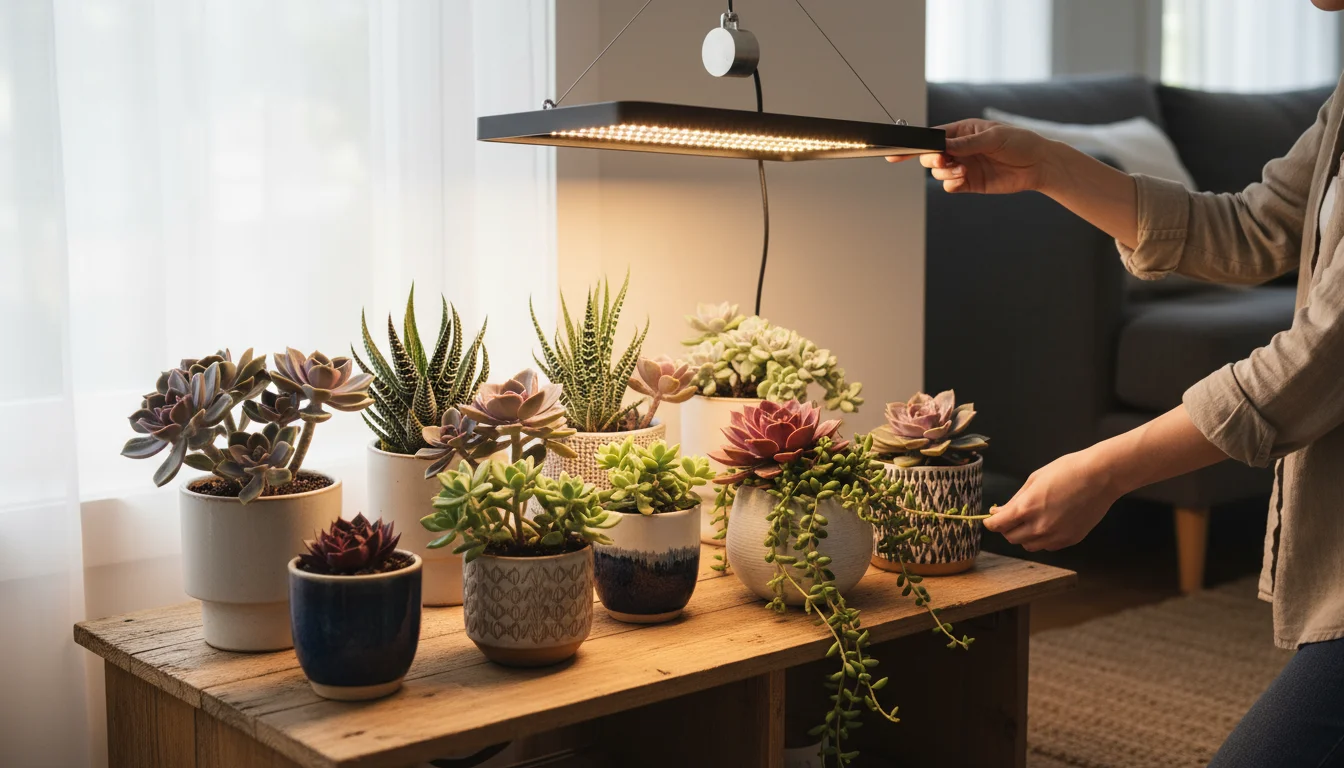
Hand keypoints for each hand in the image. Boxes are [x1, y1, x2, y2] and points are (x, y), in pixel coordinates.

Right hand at [887, 119, 1055, 194]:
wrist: (1039, 165)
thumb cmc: (1020, 142)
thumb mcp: (994, 137)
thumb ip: (967, 143)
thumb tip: (943, 146)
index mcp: (961, 131)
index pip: (932, 137)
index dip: (913, 144)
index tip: (896, 152)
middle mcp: (958, 149)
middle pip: (929, 156)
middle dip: (932, 160)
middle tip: (943, 161)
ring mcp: (963, 166)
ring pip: (938, 173)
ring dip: (945, 173)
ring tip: (963, 171)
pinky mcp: (969, 183)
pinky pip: (950, 186)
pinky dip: (951, 184)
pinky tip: (963, 179)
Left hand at [982, 447, 1119, 551]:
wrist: (1101, 477)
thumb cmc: (1067, 471)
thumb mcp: (1034, 480)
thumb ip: (1015, 499)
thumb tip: (1001, 511)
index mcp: (1026, 509)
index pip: (998, 526)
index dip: (991, 522)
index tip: (991, 519)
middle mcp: (1039, 527)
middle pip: (1011, 538)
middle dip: (1007, 528)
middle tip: (1011, 517)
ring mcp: (1056, 536)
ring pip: (1029, 545)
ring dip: (1024, 536)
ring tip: (1031, 520)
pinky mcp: (1070, 540)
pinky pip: (1048, 546)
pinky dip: (1043, 539)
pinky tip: (1049, 524)